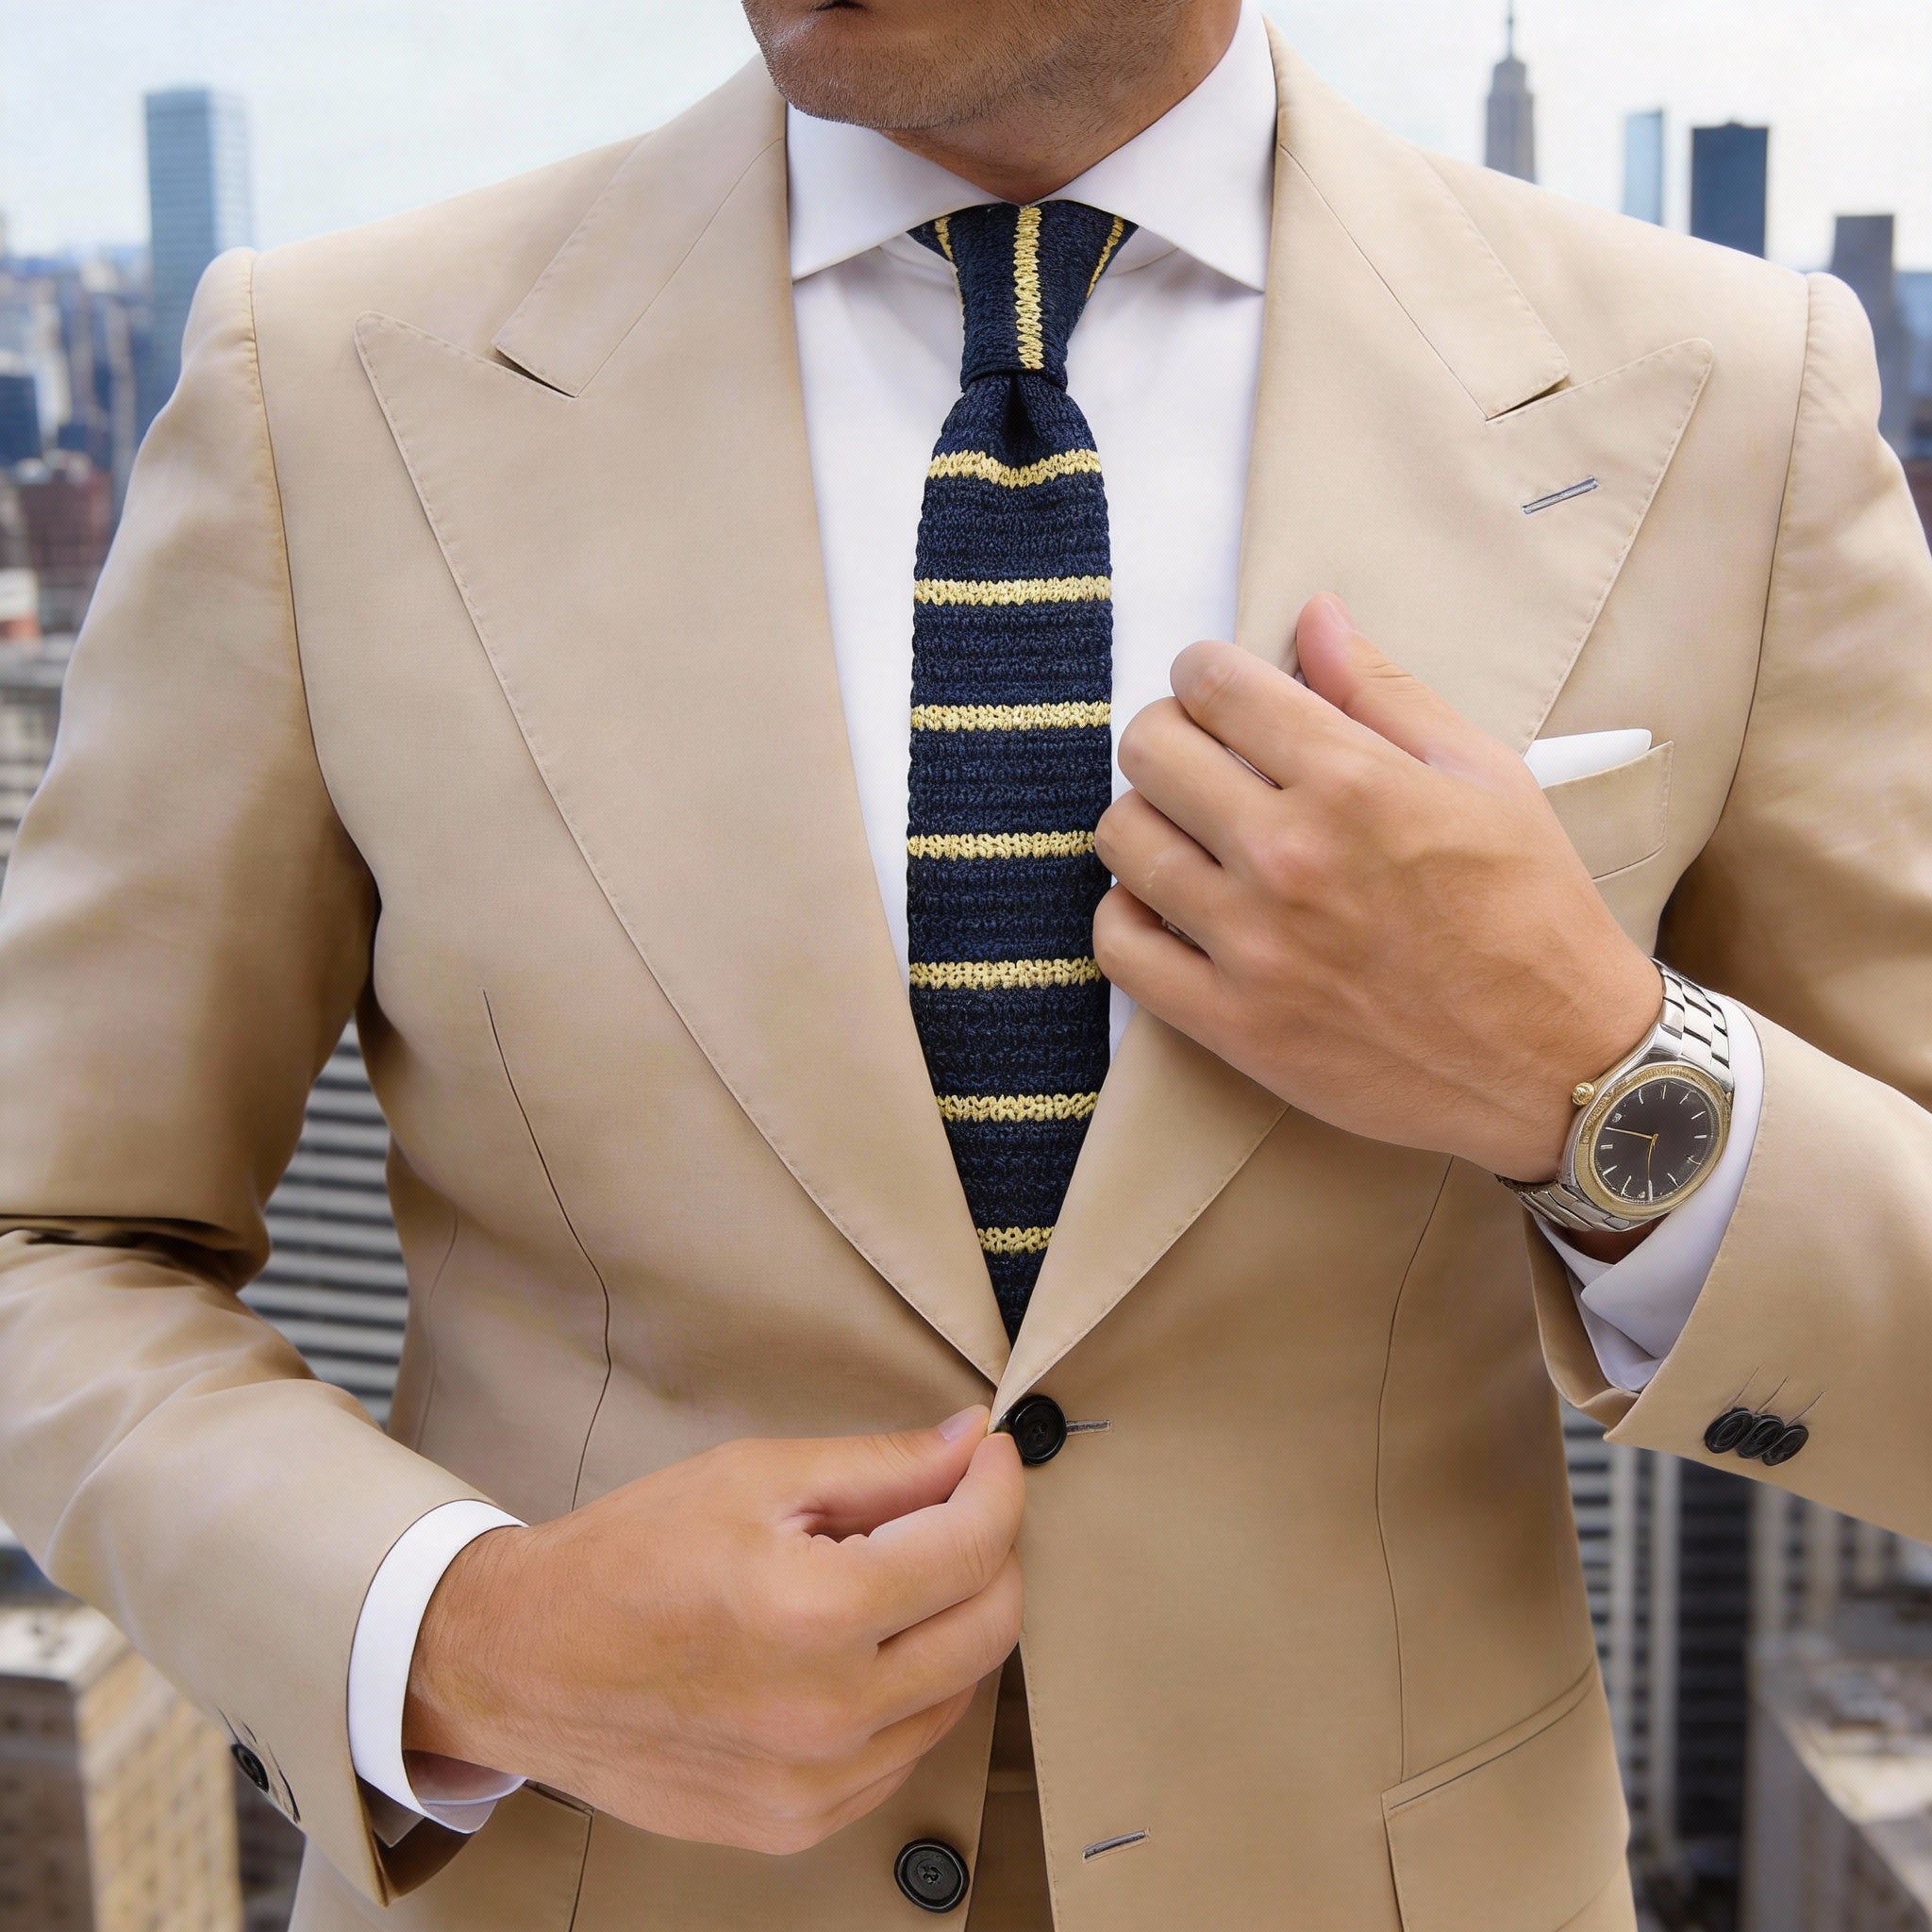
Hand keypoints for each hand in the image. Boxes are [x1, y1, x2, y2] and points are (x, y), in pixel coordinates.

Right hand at [403, 1409, 1023, 1853]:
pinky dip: (906, 1691)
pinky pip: (903, 1751)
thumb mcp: (753, 1477)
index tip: (989, 1455)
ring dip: (950, 1623)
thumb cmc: (628, 1558)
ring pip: (958, 1693)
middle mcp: (827, 1714)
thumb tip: (972, 1444)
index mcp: (814, 1613)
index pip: (973, 1547)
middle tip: (953, 1506)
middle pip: (990, 1627)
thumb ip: (879, 1466)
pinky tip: (856, 1648)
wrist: (525, 1664)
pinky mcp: (798, 1824)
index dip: (998, 1485)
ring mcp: (816, 1786)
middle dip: (991, 1551)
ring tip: (887, 1575)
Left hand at [1092, 593, 1661, 1182]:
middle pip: (1150, 750)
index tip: (1218, 689)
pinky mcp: (1232, 1023)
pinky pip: (1119, 945)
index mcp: (1352, 783)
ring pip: (1123, 840)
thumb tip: (1314, 616)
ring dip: (1146, 819)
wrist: (1559, 1063)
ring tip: (1190, 832)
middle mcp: (1289, 857)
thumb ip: (1384, 692)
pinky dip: (1129, 915)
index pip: (1214, 684)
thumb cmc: (1532, 913)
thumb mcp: (1484, 776)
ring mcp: (1252, 945)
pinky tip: (1170, 905)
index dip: (1205, 672)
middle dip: (1171, 734)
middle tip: (1204, 757)